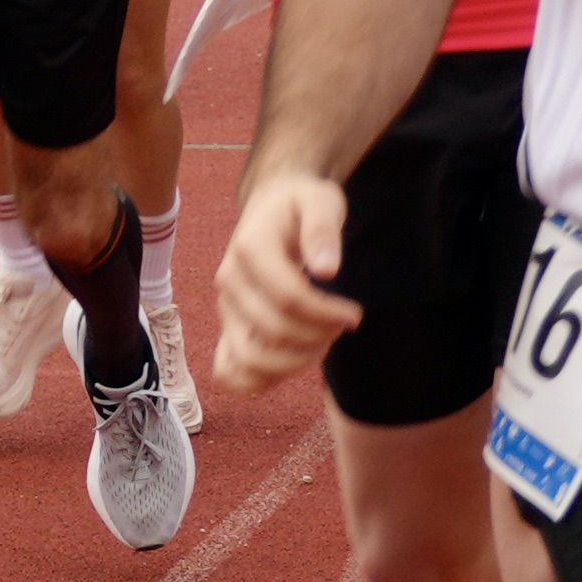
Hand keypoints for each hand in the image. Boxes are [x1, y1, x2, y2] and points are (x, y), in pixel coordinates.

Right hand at [214, 174, 360, 395]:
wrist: (271, 205)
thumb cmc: (300, 204)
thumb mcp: (320, 201)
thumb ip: (323, 230)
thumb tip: (326, 269)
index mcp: (249, 249)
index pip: (288, 299)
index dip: (326, 314)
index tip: (355, 313)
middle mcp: (229, 281)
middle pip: (274, 331)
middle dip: (318, 336)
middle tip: (344, 323)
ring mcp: (225, 308)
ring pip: (249, 360)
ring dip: (292, 363)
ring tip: (320, 344)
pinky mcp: (228, 326)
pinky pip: (229, 371)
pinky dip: (259, 380)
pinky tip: (293, 362)